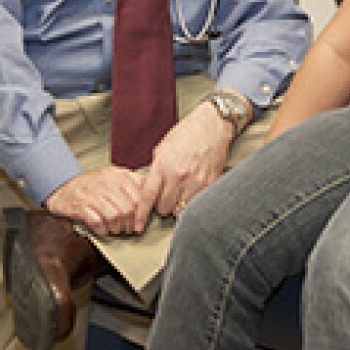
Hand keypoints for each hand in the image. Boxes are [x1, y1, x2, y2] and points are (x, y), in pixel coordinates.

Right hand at [44, 166, 144, 237]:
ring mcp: (93, 195)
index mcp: (117, 175)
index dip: (142, 212)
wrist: (63, 188)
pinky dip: (103, 230)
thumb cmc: (91, 185)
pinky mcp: (80, 207)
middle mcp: (106, 183)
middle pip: (128, 208)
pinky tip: (104, 230)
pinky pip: (97, 222)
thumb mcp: (113, 175)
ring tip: (117, 230)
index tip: (142, 221)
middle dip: (131, 223)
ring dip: (118, 227)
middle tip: (129, 229)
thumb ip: (131, 181)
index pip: (139, 195)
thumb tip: (151, 192)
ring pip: (115, 216)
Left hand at [133, 102, 231, 231]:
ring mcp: (195, 181)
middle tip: (166, 194)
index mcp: (163, 164)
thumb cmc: (187, 133)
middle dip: (162, 204)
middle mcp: (178, 175)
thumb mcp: (163, 147)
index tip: (137, 225)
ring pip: (180, 209)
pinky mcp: (209, 183)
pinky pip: (196, 204)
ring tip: (180, 192)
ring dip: (177, 205)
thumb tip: (148, 188)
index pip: (148, 196)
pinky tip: (192, 191)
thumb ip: (156, 169)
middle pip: (163, 208)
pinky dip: (192, 202)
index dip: (141, 214)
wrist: (212, 125)